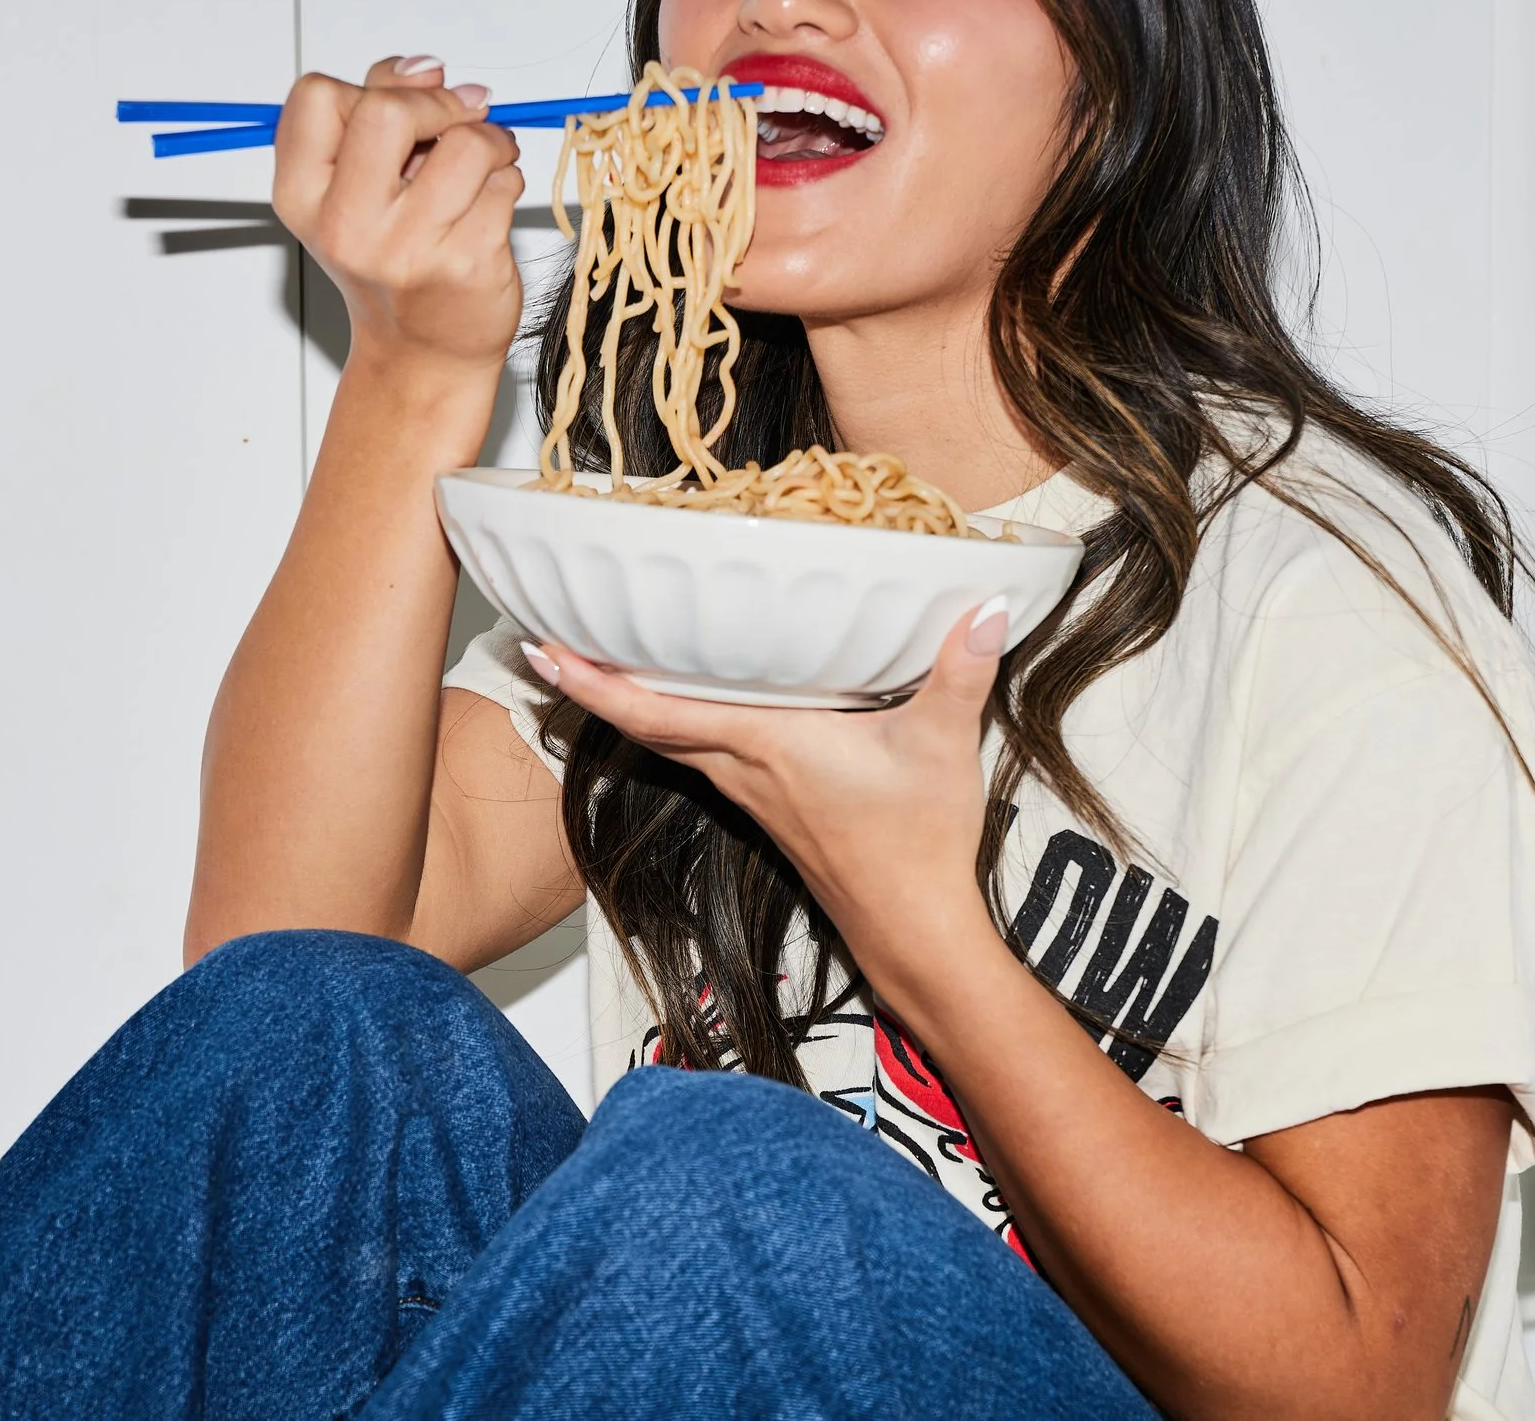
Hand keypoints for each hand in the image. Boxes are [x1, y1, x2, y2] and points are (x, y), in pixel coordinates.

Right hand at [271, 55, 525, 383]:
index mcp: (303, 196)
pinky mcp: (465, 264)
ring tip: (484, 167)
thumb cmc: (394, 258)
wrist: (424, 350)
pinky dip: (508, 184)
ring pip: (467, 144)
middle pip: (388, 110)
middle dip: (440, 104)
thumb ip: (379, 109)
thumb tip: (425, 67)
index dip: (372, 87)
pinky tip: (489, 209)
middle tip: (461, 120)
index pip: (316, 96)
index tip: (406, 108)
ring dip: (491, 143)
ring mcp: (406, 249)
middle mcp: (345, 225)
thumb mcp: (358, 183)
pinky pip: (505, 184)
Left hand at [522, 598, 1012, 996]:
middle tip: (548, 639)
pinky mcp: (769, 802)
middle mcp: (744, 768)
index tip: (545, 649)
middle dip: (592, 684)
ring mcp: (752, 790)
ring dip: (628, 702)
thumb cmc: (917, 847)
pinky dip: (673, 721)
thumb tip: (988, 606)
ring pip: (671, 739)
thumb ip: (960, 672)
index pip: (658, 712)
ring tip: (599, 656)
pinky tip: (684, 698)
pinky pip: (702, 752)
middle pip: (646, 723)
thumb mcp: (943, 747)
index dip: (596, 682)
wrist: (912, 929)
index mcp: (767, 745)